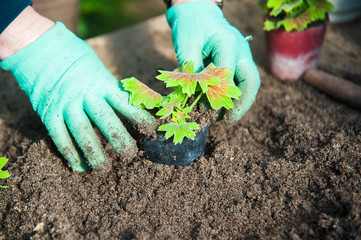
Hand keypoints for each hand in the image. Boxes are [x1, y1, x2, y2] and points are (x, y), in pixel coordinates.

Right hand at [0, 20, 154, 171]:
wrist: (41, 47)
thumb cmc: (76, 58)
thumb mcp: (98, 69)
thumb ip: (111, 89)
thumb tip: (132, 106)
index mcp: (102, 83)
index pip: (125, 103)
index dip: (139, 117)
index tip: (151, 130)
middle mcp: (85, 95)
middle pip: (105, 120)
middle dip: (118, 139)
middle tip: (130, 155)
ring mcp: (66, 104)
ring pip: (82, 132)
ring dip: (94, 152)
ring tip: (104, 168)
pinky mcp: (49, 112)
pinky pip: (60, 136)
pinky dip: (69, 153)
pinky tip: (79, 167)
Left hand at [166, 1, 259, 123]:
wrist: (198, 13)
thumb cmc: (190, 27)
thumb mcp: (185, 45)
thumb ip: (191, 70)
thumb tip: (193, 98)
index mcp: (228, 42)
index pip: (227, 74)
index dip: (218, 95)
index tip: (206, 110)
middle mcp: (241, 50)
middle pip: (251, 81)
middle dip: (241, 104)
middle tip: (227, 121)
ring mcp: (243, 56)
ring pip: (250, 84)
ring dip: (240, 104)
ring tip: (225, 119)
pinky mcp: (240, 62)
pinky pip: (243, 82)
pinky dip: (235, 97)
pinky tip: (223, 109)